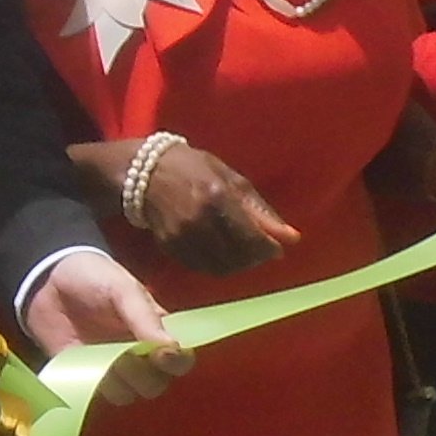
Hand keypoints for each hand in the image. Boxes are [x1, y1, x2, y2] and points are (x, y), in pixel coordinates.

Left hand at [16, 246, 188, 398]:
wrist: (47, 280)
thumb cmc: (94, 278)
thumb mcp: (122, 288)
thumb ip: (145, 317)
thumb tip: (172, 348)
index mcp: (156, 332)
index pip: (180, 360)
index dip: (177, 363)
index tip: (163, 355)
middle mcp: (139, 355)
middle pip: (156, 384)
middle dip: (145, 375)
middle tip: (125, 353)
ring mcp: (111, 368)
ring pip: (128, 394)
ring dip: (118, 382)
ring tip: (101, 356)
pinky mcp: (84, 375)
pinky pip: (96, 394)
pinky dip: (92, 387)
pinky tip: (84, 366)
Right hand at [130, 140, 299, 276]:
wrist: (143, 172)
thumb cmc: (193, 168)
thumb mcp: (231, 178)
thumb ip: (260, 210)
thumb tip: (292, 237)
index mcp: (217, 197)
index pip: (251, 237)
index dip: (268, 248)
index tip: (277, 248)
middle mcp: (198, 220)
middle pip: (237, 257)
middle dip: (254, 258)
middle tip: (260, 251)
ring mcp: (181, 236)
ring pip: (220, 267)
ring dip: (237, 264)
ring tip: (242, 252)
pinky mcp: (169, 247)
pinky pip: (201, 267)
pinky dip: (217, 264)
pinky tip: (220, 251)